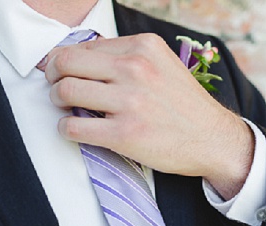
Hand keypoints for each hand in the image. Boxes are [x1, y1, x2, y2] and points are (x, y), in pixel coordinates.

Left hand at [42, 33, 254, 199]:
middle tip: (56, 88)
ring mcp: (130, 102)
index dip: (65, 60)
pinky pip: (73, 127)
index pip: (84, 46)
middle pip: (67, 63)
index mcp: (143, 47)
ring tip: (65, 108)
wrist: (212, 139)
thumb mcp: (162, 64)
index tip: (61, 71)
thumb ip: (127, 58)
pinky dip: (65, 129)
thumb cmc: (183, 105)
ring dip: (56, 101)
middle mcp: (135, 69)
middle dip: (53, 76)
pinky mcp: (125, 134)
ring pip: (65, 91)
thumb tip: (82, 59)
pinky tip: (74, 129)